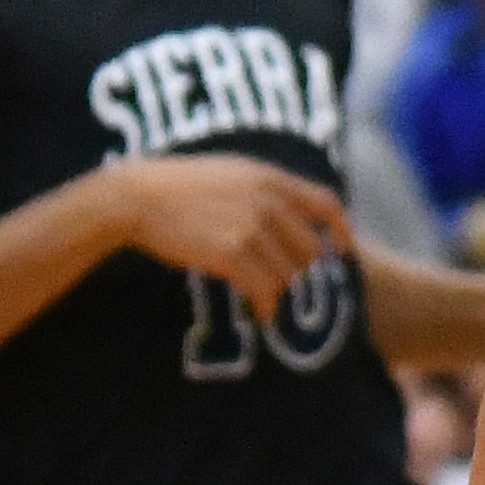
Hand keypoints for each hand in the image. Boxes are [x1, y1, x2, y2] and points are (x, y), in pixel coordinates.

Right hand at [104, 155, 351, 319]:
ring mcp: (251, 228)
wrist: (139, 197)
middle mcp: (268, 202)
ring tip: (265, 297)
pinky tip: (261, 312)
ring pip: (288, 274)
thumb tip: (289, 214)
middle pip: (310, 249)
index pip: (326, 204)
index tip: (345, 251)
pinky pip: (265, 289)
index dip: (342, 231)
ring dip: (279, 290)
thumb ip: (264, 190)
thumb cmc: (177, 186)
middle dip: (301, 270)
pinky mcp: (231, 254)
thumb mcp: (231, 172)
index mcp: (271, 178)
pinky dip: (266, 305)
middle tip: (286, 282)